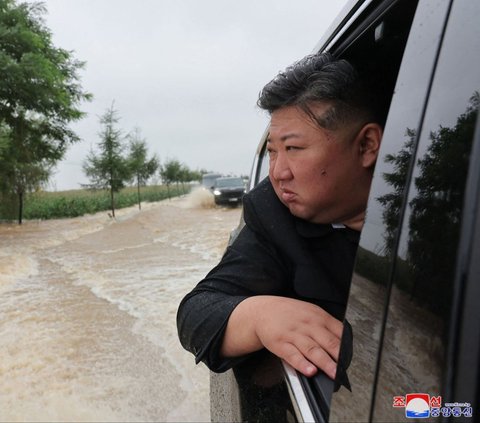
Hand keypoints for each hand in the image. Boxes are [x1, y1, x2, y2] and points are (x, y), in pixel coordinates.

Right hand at [221, 295, 342, 378]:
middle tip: (348, 370)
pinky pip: (293, 355)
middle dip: (340, 357)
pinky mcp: (280, 344)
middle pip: (327, 342)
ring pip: (312, 350)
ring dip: (325, 363)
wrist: (262, 310)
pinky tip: (309, 370)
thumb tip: (345, 341)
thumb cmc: (289, 313)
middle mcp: (307, 325)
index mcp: (318, 317)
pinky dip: (302, 363)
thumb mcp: (310, 312)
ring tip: (334, 373)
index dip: (347, 347)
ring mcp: (294, 334)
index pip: (338, 332)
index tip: (353, 360)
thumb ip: (327, 325)